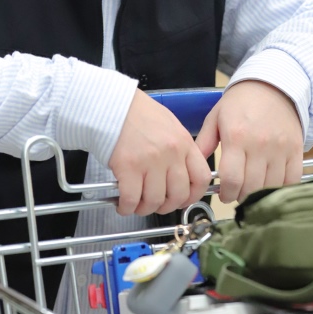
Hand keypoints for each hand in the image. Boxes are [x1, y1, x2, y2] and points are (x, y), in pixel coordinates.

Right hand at [108, 90, 211, 215]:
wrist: (111, 104)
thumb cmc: (136, 112)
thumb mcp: (168, 125)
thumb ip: (179, 149)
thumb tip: (180, 174)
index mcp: (183, 142)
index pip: (201, 178)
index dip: (193, 195)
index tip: (182, 200)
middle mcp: (171, 153)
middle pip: (179, 195)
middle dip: (167, 206)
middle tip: (157, 204)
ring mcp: (150, 161)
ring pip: (155, 201)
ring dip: (145, 208)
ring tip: (137, 204)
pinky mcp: (128, 167)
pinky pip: (131, 199)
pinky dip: (126, 207)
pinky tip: (122, 204)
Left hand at [195, 80, 303, 203]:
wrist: (272, 85)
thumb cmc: (239, 102)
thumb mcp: (216, 117)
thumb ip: (204, 143)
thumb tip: (194, 168)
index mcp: (236, 137)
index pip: (232, 179)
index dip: (226, 193)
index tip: (224, 195)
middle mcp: (259, 145)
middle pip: (251, 187)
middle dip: (241, 196)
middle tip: (237, 193)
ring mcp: (280, 148)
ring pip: (271, 186)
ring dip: (260, 194)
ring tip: (252, 189)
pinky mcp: (297, 149)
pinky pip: (292, 179)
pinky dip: (281, 187)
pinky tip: (271, 184)